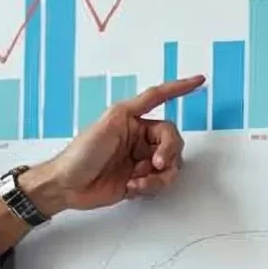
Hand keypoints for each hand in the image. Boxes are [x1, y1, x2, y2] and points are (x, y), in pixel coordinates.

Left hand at [26, 75, 201, 214]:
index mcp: (131, 119)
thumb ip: (132, 112)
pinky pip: (160, 182)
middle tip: (157, 164)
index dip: (179, 88)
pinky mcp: (139, 179)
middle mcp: (139, 137)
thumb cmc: (81, 152)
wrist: (67, 185)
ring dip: (158, 175)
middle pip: (173, 139)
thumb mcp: (107, 123)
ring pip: (171, 164)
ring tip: (138, 181)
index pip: (159, 98)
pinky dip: (150, 186)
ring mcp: (140, 159)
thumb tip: (154, 106)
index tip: (199, 80)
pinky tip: (132, 187)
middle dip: (169, 152)